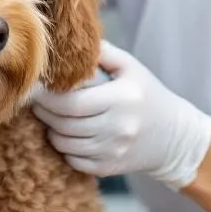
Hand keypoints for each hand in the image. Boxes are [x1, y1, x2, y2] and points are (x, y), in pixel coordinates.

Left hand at [30, 41, 210, 189]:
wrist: (174, 136)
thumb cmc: (147, 95)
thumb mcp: (131, 67)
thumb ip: (102, 53)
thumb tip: (72, 43)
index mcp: (121, 99)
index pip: (71, 102)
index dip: (47, 97)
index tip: (36, 89)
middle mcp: (117, 128)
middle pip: (64, 124)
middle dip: (44, 112)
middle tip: (37, 102)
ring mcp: (113, 150)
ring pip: (65, 144)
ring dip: (52, 131)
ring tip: (51, 117)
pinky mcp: (109, 168)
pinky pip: (74, 160)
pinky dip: (65, 149)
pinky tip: (68, 135)